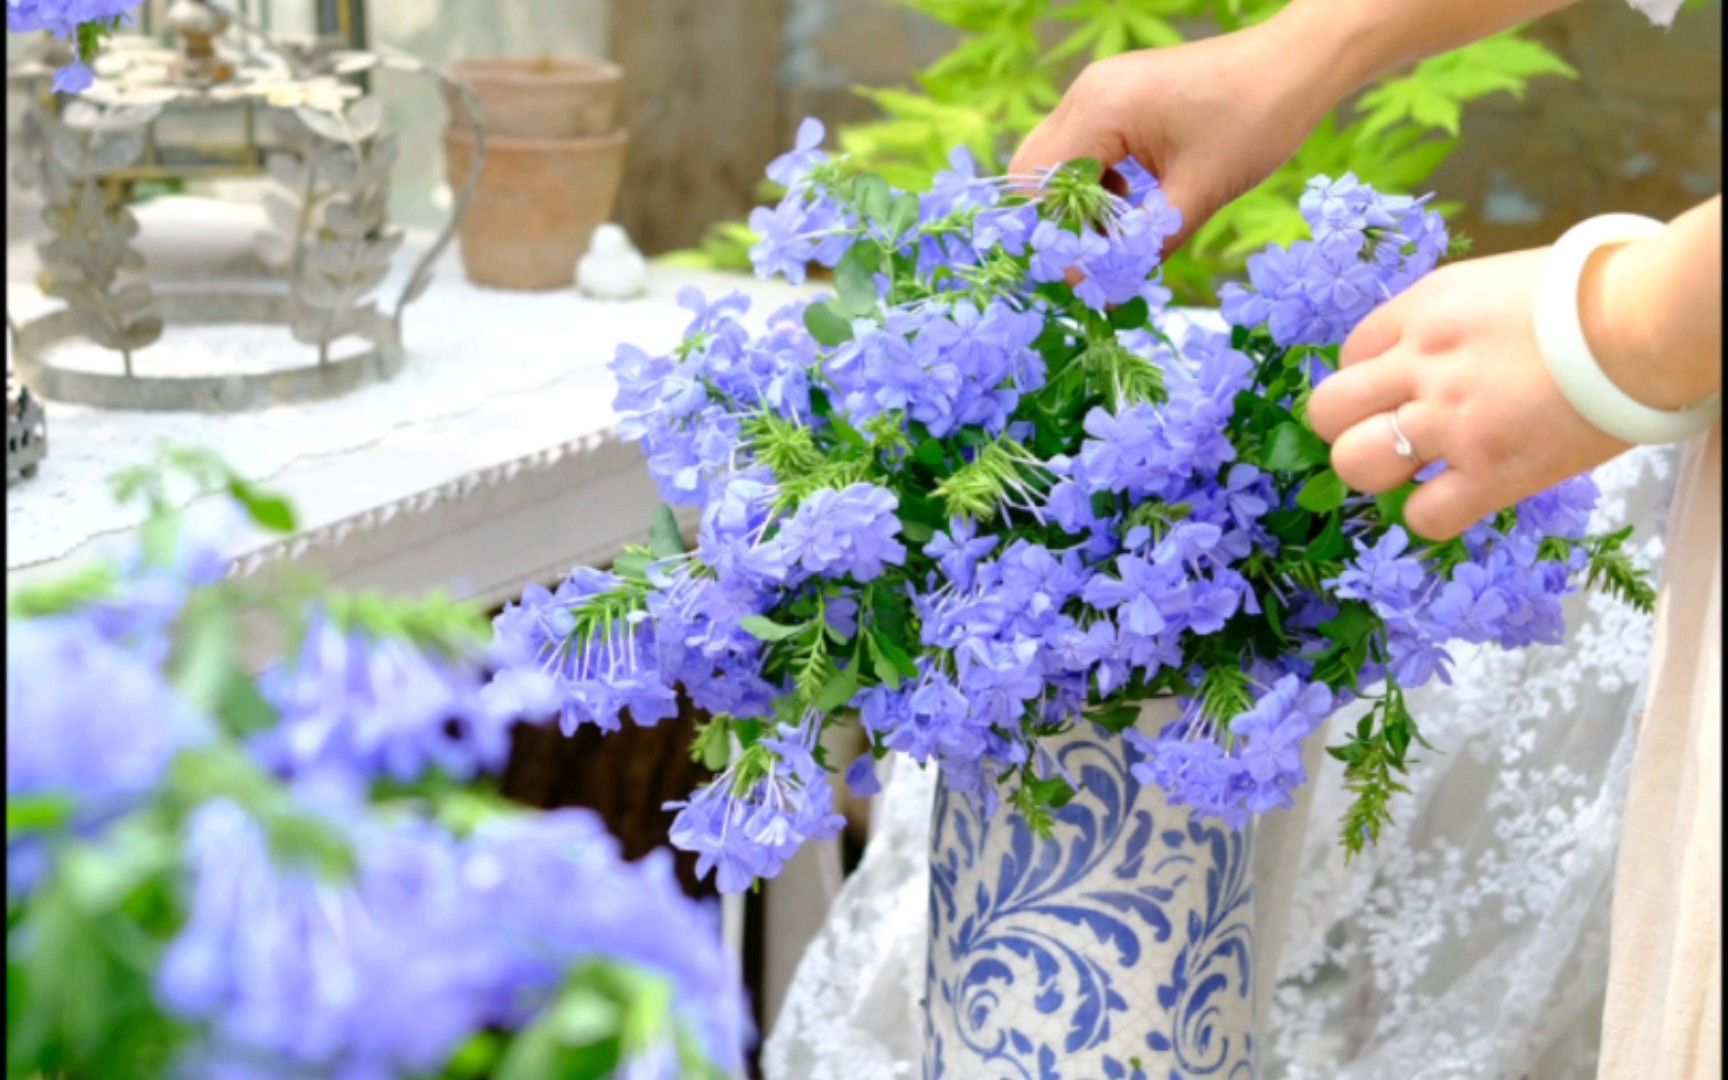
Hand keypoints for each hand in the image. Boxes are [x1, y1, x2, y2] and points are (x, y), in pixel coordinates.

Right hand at [1008, 20, 1344, 255]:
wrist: (1294, 67)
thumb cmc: (1254, 122)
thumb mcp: (1197, 196)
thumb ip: (1144, 246)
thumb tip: (1103, 292)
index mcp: (1100, 110)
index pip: (1042, 186)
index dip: (1057, 237)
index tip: (1086, 277)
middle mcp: (1087, 94)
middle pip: (1035, 172)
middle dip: (1058, 223)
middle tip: (1094, 262)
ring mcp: (1099, 92)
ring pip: (1057, 163)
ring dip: (1077, 207)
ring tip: (1117, 241)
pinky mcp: (1116, 98)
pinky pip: (1083, 149)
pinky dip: (1096, 186)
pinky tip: (1130, 208)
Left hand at [1307, 248, 1629, 540]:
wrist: (1647, 322)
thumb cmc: (1587, 295)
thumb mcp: (1491, 285)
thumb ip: (1444, 322)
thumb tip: (1420, 353)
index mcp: (1423, 310)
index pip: (1348, 354)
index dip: (1368, 379)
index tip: (1397, 390)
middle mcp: (1422, 366)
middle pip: (1327, 412)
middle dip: (1345, 428)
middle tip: (1385, 434)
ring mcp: (1452, 423)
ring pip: (1355, 465)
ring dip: (1378, 473)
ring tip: (1416, 468)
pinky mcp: (1492, 472)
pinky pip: (1423, 517)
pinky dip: (1431, 515)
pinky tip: (1458, 497)